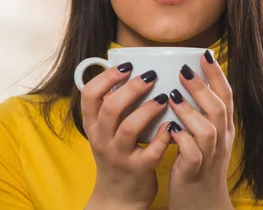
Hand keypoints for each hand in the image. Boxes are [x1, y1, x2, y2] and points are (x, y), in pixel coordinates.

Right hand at [81, 63, 172, 208]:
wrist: (118, 197)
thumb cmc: (117, 154)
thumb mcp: (105, 131)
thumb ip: (113, 106)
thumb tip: (131, 70)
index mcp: (93, 125)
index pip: (89, 95)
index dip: (106, 77)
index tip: (126, 66)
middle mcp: (102, 139)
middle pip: (111, 108)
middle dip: (131, 88)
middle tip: (150, 76)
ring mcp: (119, 156)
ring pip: (129, 128)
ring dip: (148, 109)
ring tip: (164, 97)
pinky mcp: (138, 170)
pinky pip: (151, 152)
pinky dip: (163, 137)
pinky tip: (173, 124)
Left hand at [166, 50, 235, 209]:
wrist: (202, 203)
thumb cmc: (198, 163)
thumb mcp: (204, 135)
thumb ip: (198, 111)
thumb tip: (183, 82)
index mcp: (224, 128)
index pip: (226, 96)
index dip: (216, 74)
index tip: (204, 54)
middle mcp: (221, 140)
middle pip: (218, 109)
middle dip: (202, 88)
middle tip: (184, 70)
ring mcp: (210, 156)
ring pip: (208, 130)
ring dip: (190, 111)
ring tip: (172, 96)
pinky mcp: (195, 172)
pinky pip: (193, 154)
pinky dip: (183, 140)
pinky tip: (170, 130)